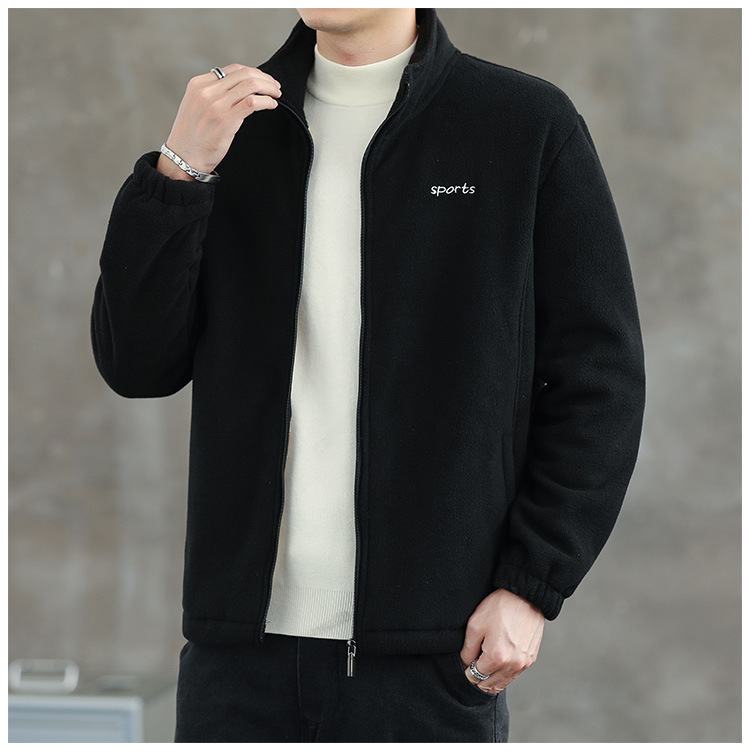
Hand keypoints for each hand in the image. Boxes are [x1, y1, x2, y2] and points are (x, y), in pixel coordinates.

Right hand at [157, 64, 282, 179]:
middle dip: (265, 79)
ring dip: (269, 88)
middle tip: (276, 87)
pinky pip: (252, 103)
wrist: (184, 160)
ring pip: (250, 85)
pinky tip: (271, 105)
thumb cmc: (193, 138)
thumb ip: (213, 95)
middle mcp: (206, 91)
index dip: (253, 72)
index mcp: (198, 84)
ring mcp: (216, 105)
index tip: (264, 80)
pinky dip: (266, 101)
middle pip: (244, 74)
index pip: (233, 70)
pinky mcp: (225, 121)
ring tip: (276, 95)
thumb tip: (238, 89)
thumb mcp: (196, 107)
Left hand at [459, 588, 544, 693]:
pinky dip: (504, 673)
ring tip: (485, 662)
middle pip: (489, 685)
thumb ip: (467, 651)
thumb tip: (465, 666)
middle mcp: (513, 665)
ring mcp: (524, 664)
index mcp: (497, 658)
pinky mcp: (531, 659)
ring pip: (502, 683)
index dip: (467, 671)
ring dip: (491, 677)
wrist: (524, 596)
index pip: (475, 677)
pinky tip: (498, 660)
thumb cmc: (499, 607)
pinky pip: (513, 675)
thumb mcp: (475, 626)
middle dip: (478, 677)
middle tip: (474, 661)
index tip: (466, 661)